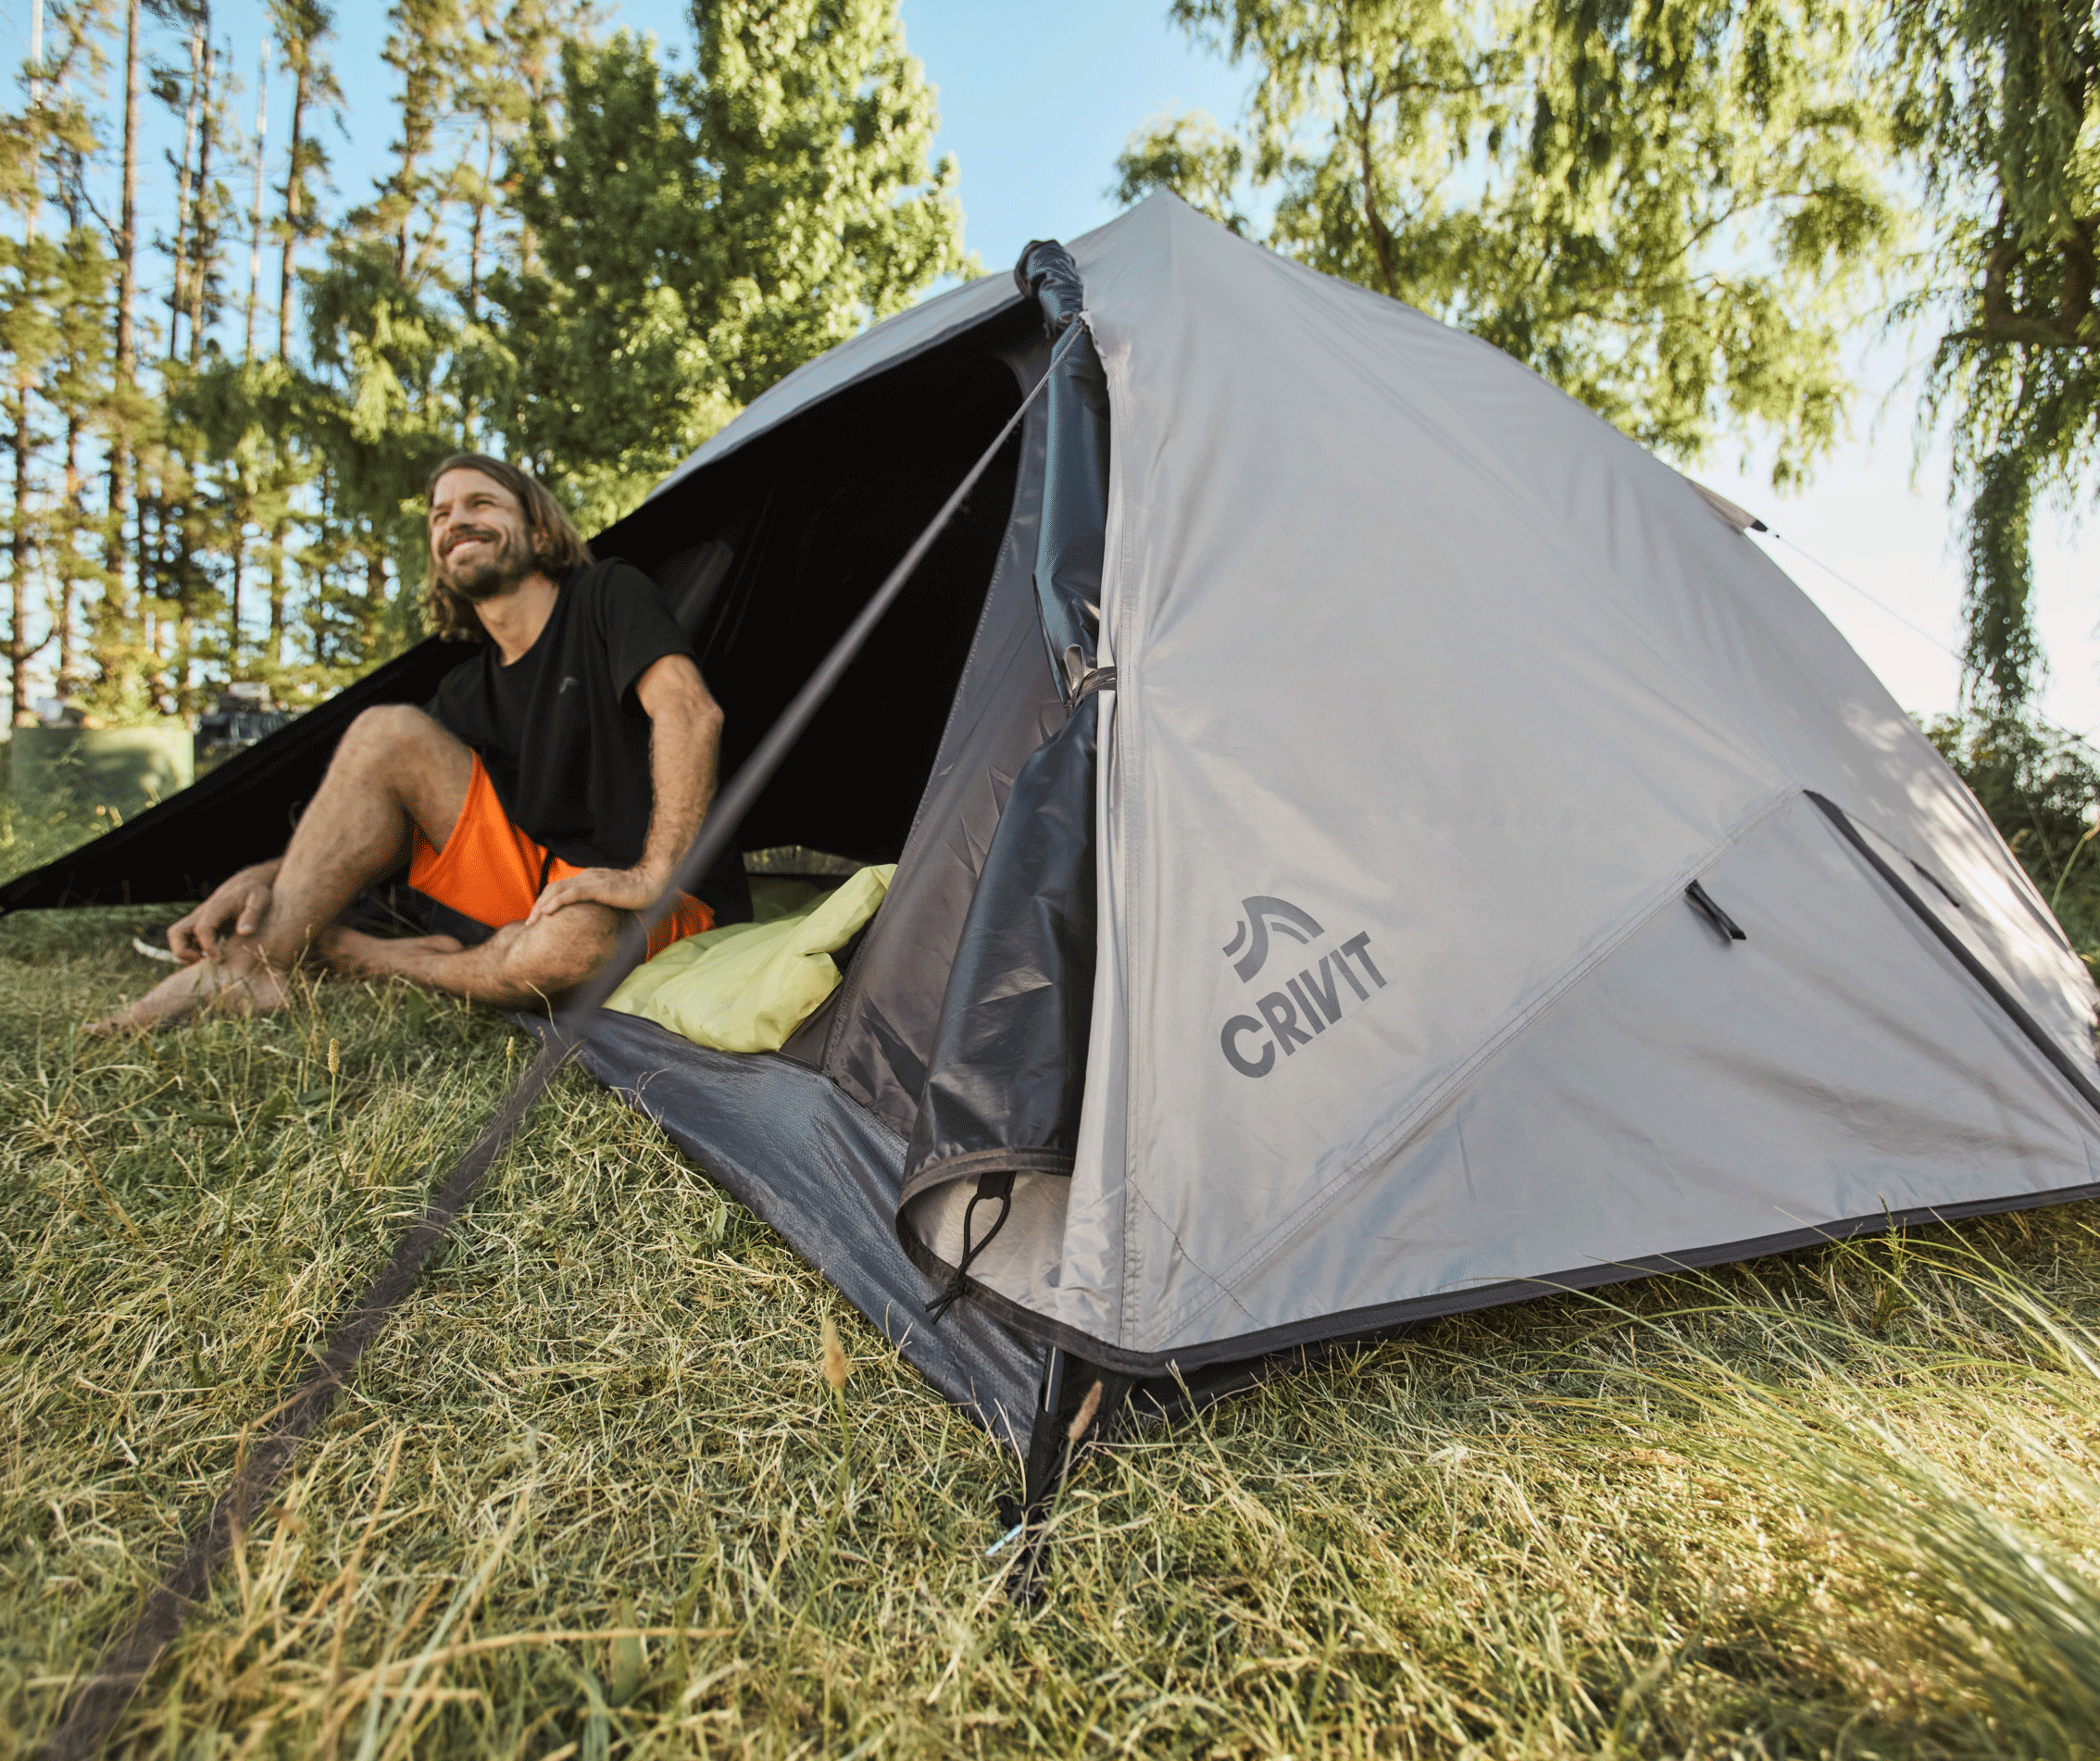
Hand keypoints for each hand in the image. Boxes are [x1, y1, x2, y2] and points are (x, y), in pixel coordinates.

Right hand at [168, 862, 279, 962]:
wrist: (245, 883)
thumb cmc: (254, 891)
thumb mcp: (260, 899)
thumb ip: (252, 914)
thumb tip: (244, 932)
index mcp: (215, 908)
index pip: (202, 929)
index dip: (208, 946)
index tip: (218, 958)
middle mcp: (200, 913)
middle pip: (175, 933)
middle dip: (183, 951)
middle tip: (202, 962)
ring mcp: (197, 919)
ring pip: (176, 936)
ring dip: (185, 952)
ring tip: (205, 961)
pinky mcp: (199, 924)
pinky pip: (184, 938)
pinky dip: (191, 950)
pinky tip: (210, 956)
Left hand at [524, 866, 668, 925]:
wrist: (653, 882)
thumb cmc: (638, 893)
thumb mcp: (613, 898)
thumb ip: (601, 903)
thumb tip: (594, 919)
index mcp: (589, 879)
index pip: (561, 888)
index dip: (547, 901)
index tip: (539, 917)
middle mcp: (586, 877)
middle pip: (554, 888)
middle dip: (538, 905)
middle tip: (529, 922)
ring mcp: (591, 881)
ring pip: (558, 890)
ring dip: (542, 905)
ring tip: (533, 920)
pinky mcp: (597, 888)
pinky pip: (571, 894)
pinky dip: (556, 902)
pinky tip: (546, 912)